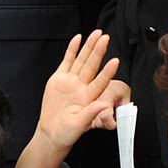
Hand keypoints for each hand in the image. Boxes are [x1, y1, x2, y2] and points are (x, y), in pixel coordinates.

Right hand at [35, 32, 124, 150]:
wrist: (52, 132)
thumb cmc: (67, 132)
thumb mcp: (79, 125)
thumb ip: (90, 114)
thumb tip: (103, 105)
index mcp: (89, 98)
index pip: (100, 82)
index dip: (107, 72)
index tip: (115, 62)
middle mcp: (82, 87)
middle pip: (91, 65)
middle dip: (98, 51)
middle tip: (105, 38)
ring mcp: (70, 81)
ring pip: (81, 60)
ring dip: (89, 46)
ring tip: (97, 34)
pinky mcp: (59, 78)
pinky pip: (67, 61)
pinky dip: (72, 49)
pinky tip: (78, 39)